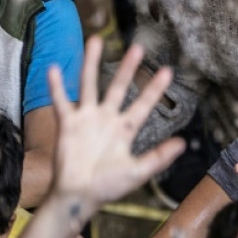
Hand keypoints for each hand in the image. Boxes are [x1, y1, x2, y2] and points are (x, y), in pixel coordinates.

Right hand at [47, 35, 185, 223]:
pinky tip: (53, 69)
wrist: (78, 196)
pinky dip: (56, 87)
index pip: (143, 105)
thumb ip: (158, 157)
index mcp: (124, 130)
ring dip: (91, 64)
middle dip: (128, 68)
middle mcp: (106, 119)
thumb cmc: (107, 187)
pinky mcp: (68, 124)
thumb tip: (183, 143)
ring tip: (96, 41)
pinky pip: (61, 102)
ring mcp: (86, 119)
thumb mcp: (137, 172)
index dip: (154, 89)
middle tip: (138, 47)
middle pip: (118, 87)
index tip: (167, 71)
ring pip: (89, 85)